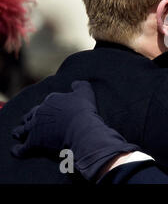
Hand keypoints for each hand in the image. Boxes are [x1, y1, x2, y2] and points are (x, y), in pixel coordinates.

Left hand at [11, 81, 139, 180]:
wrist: (81, 128)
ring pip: (23, 129)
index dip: (48, 107)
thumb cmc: (84, 110)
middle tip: (29, 121)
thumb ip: (80, 85)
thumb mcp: (85, 92)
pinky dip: (18, 150)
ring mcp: (35, 127)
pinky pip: (22, 148)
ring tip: (18, 133)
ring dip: (20, 131)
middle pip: (32, 115)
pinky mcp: (34, 142)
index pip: (47, 102)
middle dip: (30, 117)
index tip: (50, 110)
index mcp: (52, 100)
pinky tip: (15, 150)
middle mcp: (40, 112)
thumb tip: (75, 83)